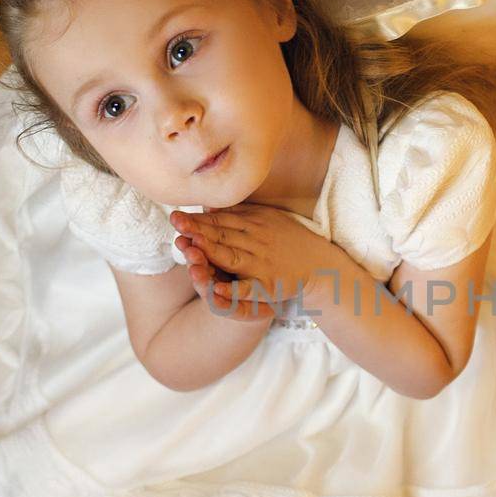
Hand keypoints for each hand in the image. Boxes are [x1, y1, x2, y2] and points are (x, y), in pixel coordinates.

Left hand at [170, 204, 338, 311]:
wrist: (319, 263)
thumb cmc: (288, 239)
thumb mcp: (266, 219)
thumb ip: (239, 213)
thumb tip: (209, 205)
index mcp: (253, 223)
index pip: (221, 220)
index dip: (197, 219)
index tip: (175, 215)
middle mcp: (256, 240)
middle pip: (222, 235)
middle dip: (197, 230)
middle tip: (176, 225)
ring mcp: (262, 263)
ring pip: (231, 257)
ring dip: (210, 252)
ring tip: (189, 248)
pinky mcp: (268, 286)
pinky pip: (247, 288)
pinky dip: (232, 290)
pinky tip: (215, 290)